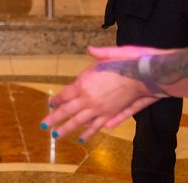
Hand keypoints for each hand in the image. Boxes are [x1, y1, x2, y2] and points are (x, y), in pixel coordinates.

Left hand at [42, 52, 160, 141]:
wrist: (143, 76)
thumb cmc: (125, 63)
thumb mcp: (109, 55)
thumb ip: (98, 54)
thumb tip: (90, 50)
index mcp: (83, 84)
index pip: (65, 94)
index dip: (57, 99)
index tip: (50, 103)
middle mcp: (88, 99)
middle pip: (67, 111)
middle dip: (54, 118)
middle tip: (43, 126)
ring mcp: (99, 109)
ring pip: (79, 122)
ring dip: (66, 128)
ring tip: (56, 135)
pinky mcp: (110, 114)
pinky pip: (96, 126)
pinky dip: (87, 132)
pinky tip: (81, 138)